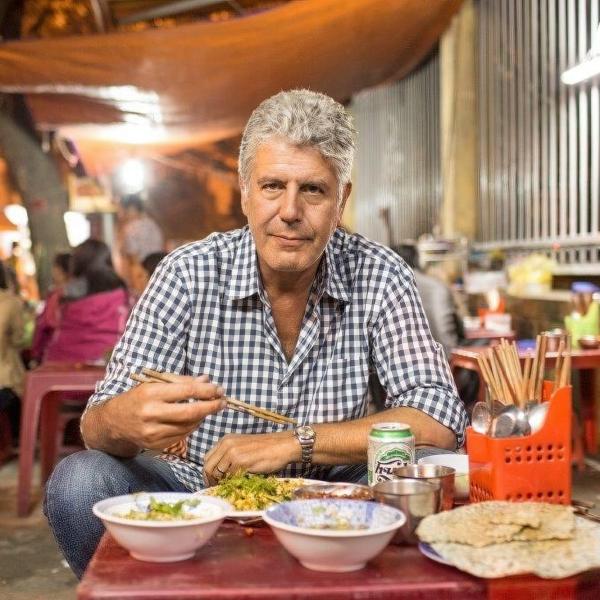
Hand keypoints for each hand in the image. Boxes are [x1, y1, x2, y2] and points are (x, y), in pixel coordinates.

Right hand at [100, 374, 225, 450]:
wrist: (114, 422)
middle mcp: (151, 414)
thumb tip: (207, 380)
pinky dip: (192, 426)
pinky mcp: (156, 445)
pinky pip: (182, 436)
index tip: (219, 389)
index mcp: (151, 394)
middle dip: (211, 407)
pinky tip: (193, 419)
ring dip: (203, 416)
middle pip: (190, 412)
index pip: (186, 391)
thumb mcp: (155, 384)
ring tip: (207, 408)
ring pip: (189, 426)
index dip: (206, 390)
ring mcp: (153, 433)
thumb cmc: (139, 398)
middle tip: (223, 402)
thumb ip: (182, 382)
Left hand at [203, 432, 299, 485]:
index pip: (207, 459)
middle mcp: (226, 444)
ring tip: (227, 488)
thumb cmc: (265, 449)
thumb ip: (229, 457)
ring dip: (220, 483)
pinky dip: (231, 483)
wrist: (282, 446)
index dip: (208, 473)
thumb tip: (219, 475)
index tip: (212, 482)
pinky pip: (229, 476)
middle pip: (208, 466)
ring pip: (216, 473)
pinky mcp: (240, 461)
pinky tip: (237, 484)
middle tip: (216, 488)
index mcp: (226, 440)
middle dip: (210, 480)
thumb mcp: (242, 448)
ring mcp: (232, 452)